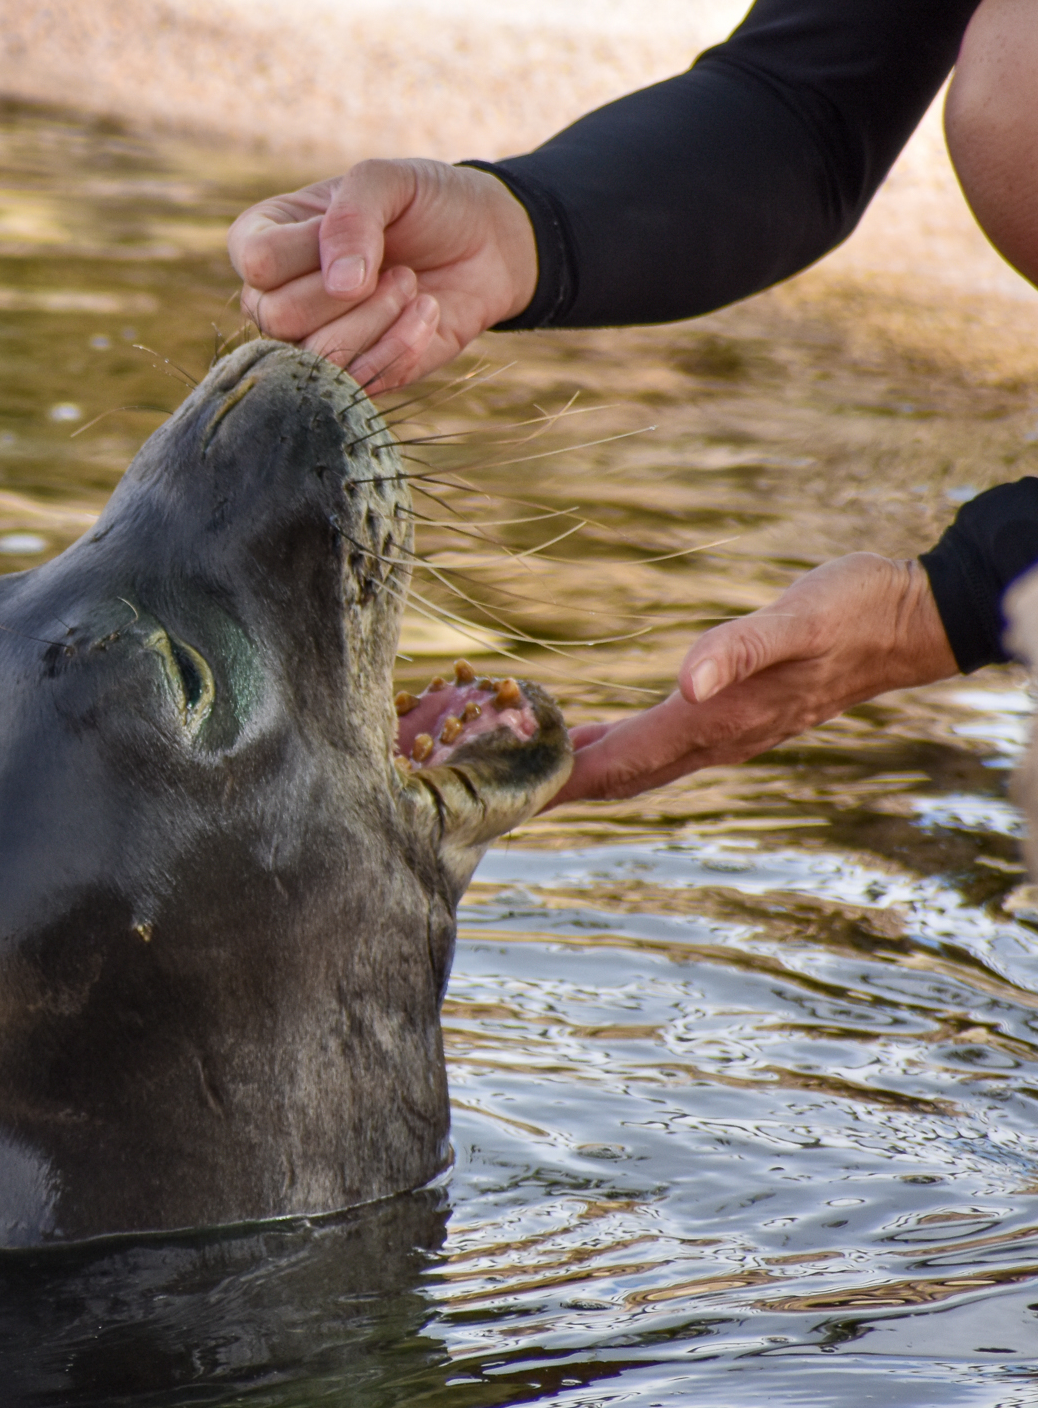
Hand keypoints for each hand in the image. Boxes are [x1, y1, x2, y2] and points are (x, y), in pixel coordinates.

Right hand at [227, 158, 537, 392]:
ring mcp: (308, 341)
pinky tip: (425, 313)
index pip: (257, 260)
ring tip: (410, 285)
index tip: (361, 225)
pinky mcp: (350, 377)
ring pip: (315, 354)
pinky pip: (356, 382)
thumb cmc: (426, 204)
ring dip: (379, 316)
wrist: (485, 245)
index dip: (312, 247)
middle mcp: (275, 296)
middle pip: (278, 315)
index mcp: (266, 238)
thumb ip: (353, 217)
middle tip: (395, 265)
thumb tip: (340, 285)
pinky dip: (401, 345)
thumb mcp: (389, 181)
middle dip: (351, 289)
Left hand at [549, 553, 958, 804]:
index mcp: (718, 719)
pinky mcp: (735, 716)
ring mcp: (728, 732)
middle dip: (560, 790)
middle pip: (621, 778)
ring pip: (638, 767)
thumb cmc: (856, 611)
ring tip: (525, 773)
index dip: (564, 780)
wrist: (912, 621)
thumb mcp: (798, 618)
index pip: (622, 762)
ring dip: (582, 774)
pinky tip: (587, 740)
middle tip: (495, 796)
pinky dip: (613, 750)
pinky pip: (658, 747)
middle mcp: (718, 738)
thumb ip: (740, 649)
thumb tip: (687, 683)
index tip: (509, 795)